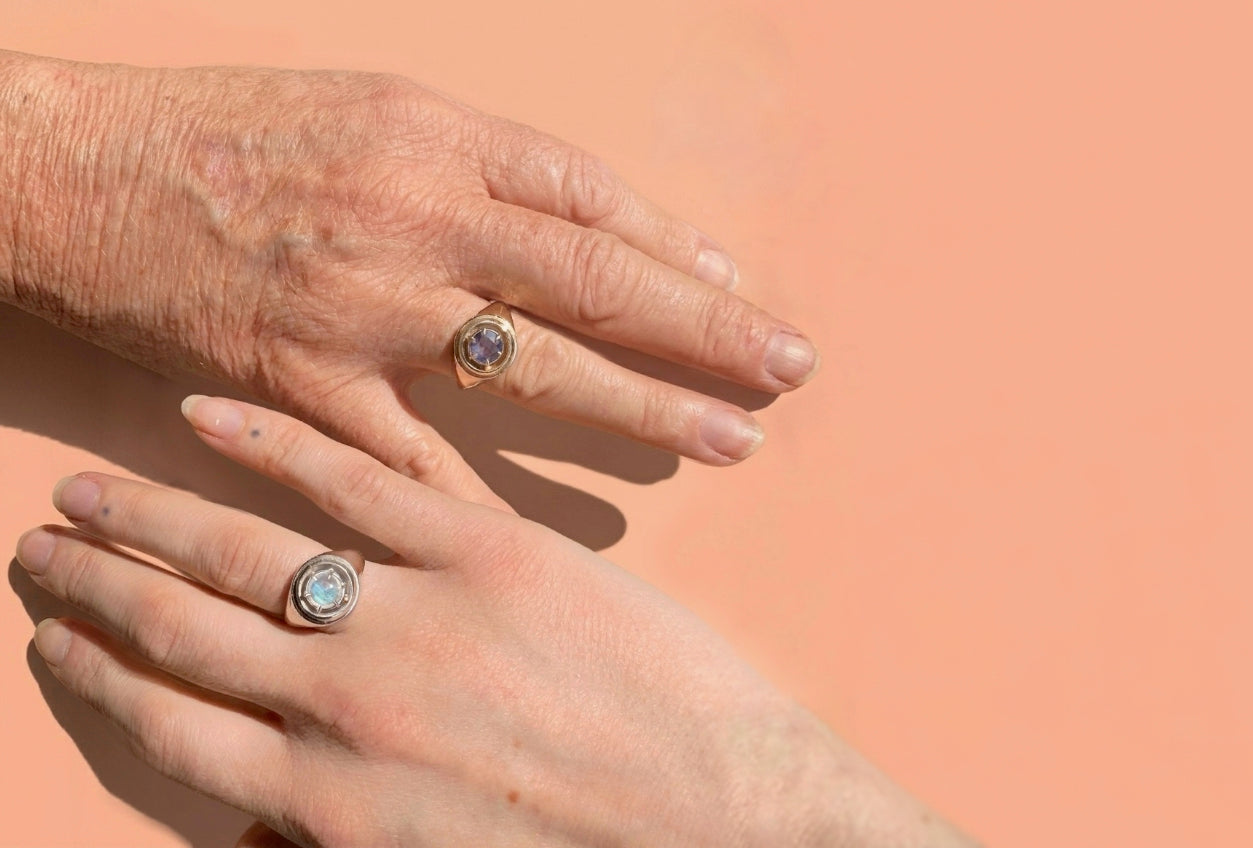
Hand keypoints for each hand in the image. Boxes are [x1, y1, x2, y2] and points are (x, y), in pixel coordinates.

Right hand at [0, 53, 818, 506]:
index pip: (596, 202)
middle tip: (789, 370)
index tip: (747, 297)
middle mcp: (418, 218)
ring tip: (727, 441)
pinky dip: (483, 500)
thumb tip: (593, 224)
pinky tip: (560, 537)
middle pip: (595, 278)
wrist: (80, 173)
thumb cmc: (231, 134)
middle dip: (705, 329)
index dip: (684, 252)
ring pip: (531, 364)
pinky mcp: (302, 383)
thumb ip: (482, 167)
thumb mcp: (372, 109)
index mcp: (440, 140)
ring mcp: (365, 307)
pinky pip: (409, 458)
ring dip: (639, 405)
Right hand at [14, 397, 969, 847]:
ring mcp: (416, 620)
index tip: (53, 639)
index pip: (170, 727)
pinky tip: (210, 417)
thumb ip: (339, 832)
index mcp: (331, 801)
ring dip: (150, 519)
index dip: (98, 676)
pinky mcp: (491, 553)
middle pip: (182, 634)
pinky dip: (274, 446)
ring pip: (244, 554)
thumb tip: (267, 815)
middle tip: (40, 550)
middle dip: (97, 589)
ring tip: (85, 493)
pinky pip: (360, 483)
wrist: (729, 825)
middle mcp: (347, 708)